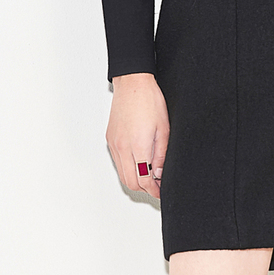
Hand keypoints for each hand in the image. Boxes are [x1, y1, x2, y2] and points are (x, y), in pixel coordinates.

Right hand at [106, 73, 169, 199]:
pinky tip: (138, 162)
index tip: (161, 191)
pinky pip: (117, 162)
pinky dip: (127, 168)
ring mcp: (114, 144)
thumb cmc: (149, 100)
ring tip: (149, 175)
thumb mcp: (163, 128)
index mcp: (138, 145)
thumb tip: (159, 174)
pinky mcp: (110, 139)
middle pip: (131, 182)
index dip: (154, 190)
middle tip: (157, 186)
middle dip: (144, 189)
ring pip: (122, 174)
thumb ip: (161, 154)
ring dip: (135, 180)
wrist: (132, 83)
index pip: (144, 180)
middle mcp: (122, 147)